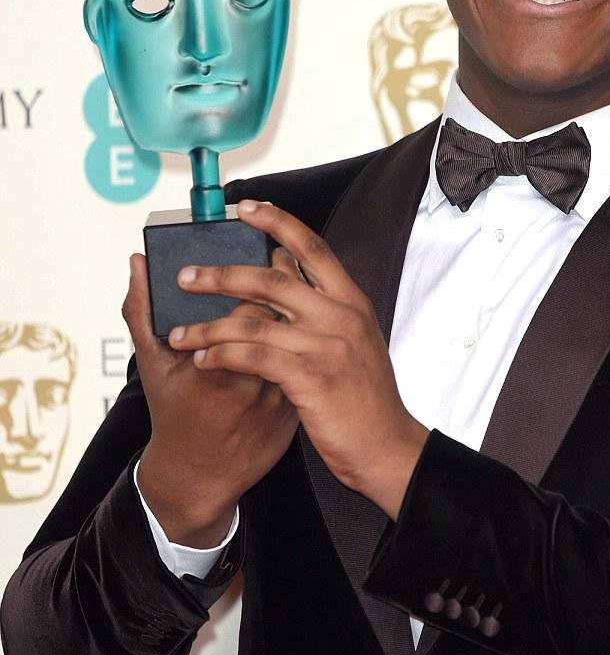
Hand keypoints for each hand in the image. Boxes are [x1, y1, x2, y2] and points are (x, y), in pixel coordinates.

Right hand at [124, 250, 298, 546]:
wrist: (202, 475)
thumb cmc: (174, 414)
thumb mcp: (152, 366)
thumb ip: (141, 311)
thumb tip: (137, 262)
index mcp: (216, 369)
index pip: (249, 309)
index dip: (255, 281)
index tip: (250, 264)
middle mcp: (254, 385)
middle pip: (282, 321)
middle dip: (282, 290)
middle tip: (276, 267)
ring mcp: (280, 399)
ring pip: (301, 341)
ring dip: (298, 314)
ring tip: (287, 294)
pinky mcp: (296, 408)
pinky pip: (309, 364)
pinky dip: (305, 341)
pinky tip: (297, 329)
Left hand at [168, 200, 428, 520]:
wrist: (385, 445)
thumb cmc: (366, 399)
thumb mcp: (355, 343)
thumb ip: (326, 311)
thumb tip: (290, 278)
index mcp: (352, 302)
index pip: (312, 247)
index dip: (277, 222)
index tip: (245, 208)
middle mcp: (341, 316)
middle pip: (272, 278)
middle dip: (221, 275)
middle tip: (186, 277)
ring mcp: (326, 345)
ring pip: (253, 320)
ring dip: (209, 326)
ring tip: (179, 334)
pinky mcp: (309, 377)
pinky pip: (253, 357)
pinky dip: (222, 356)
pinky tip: (203, 361)